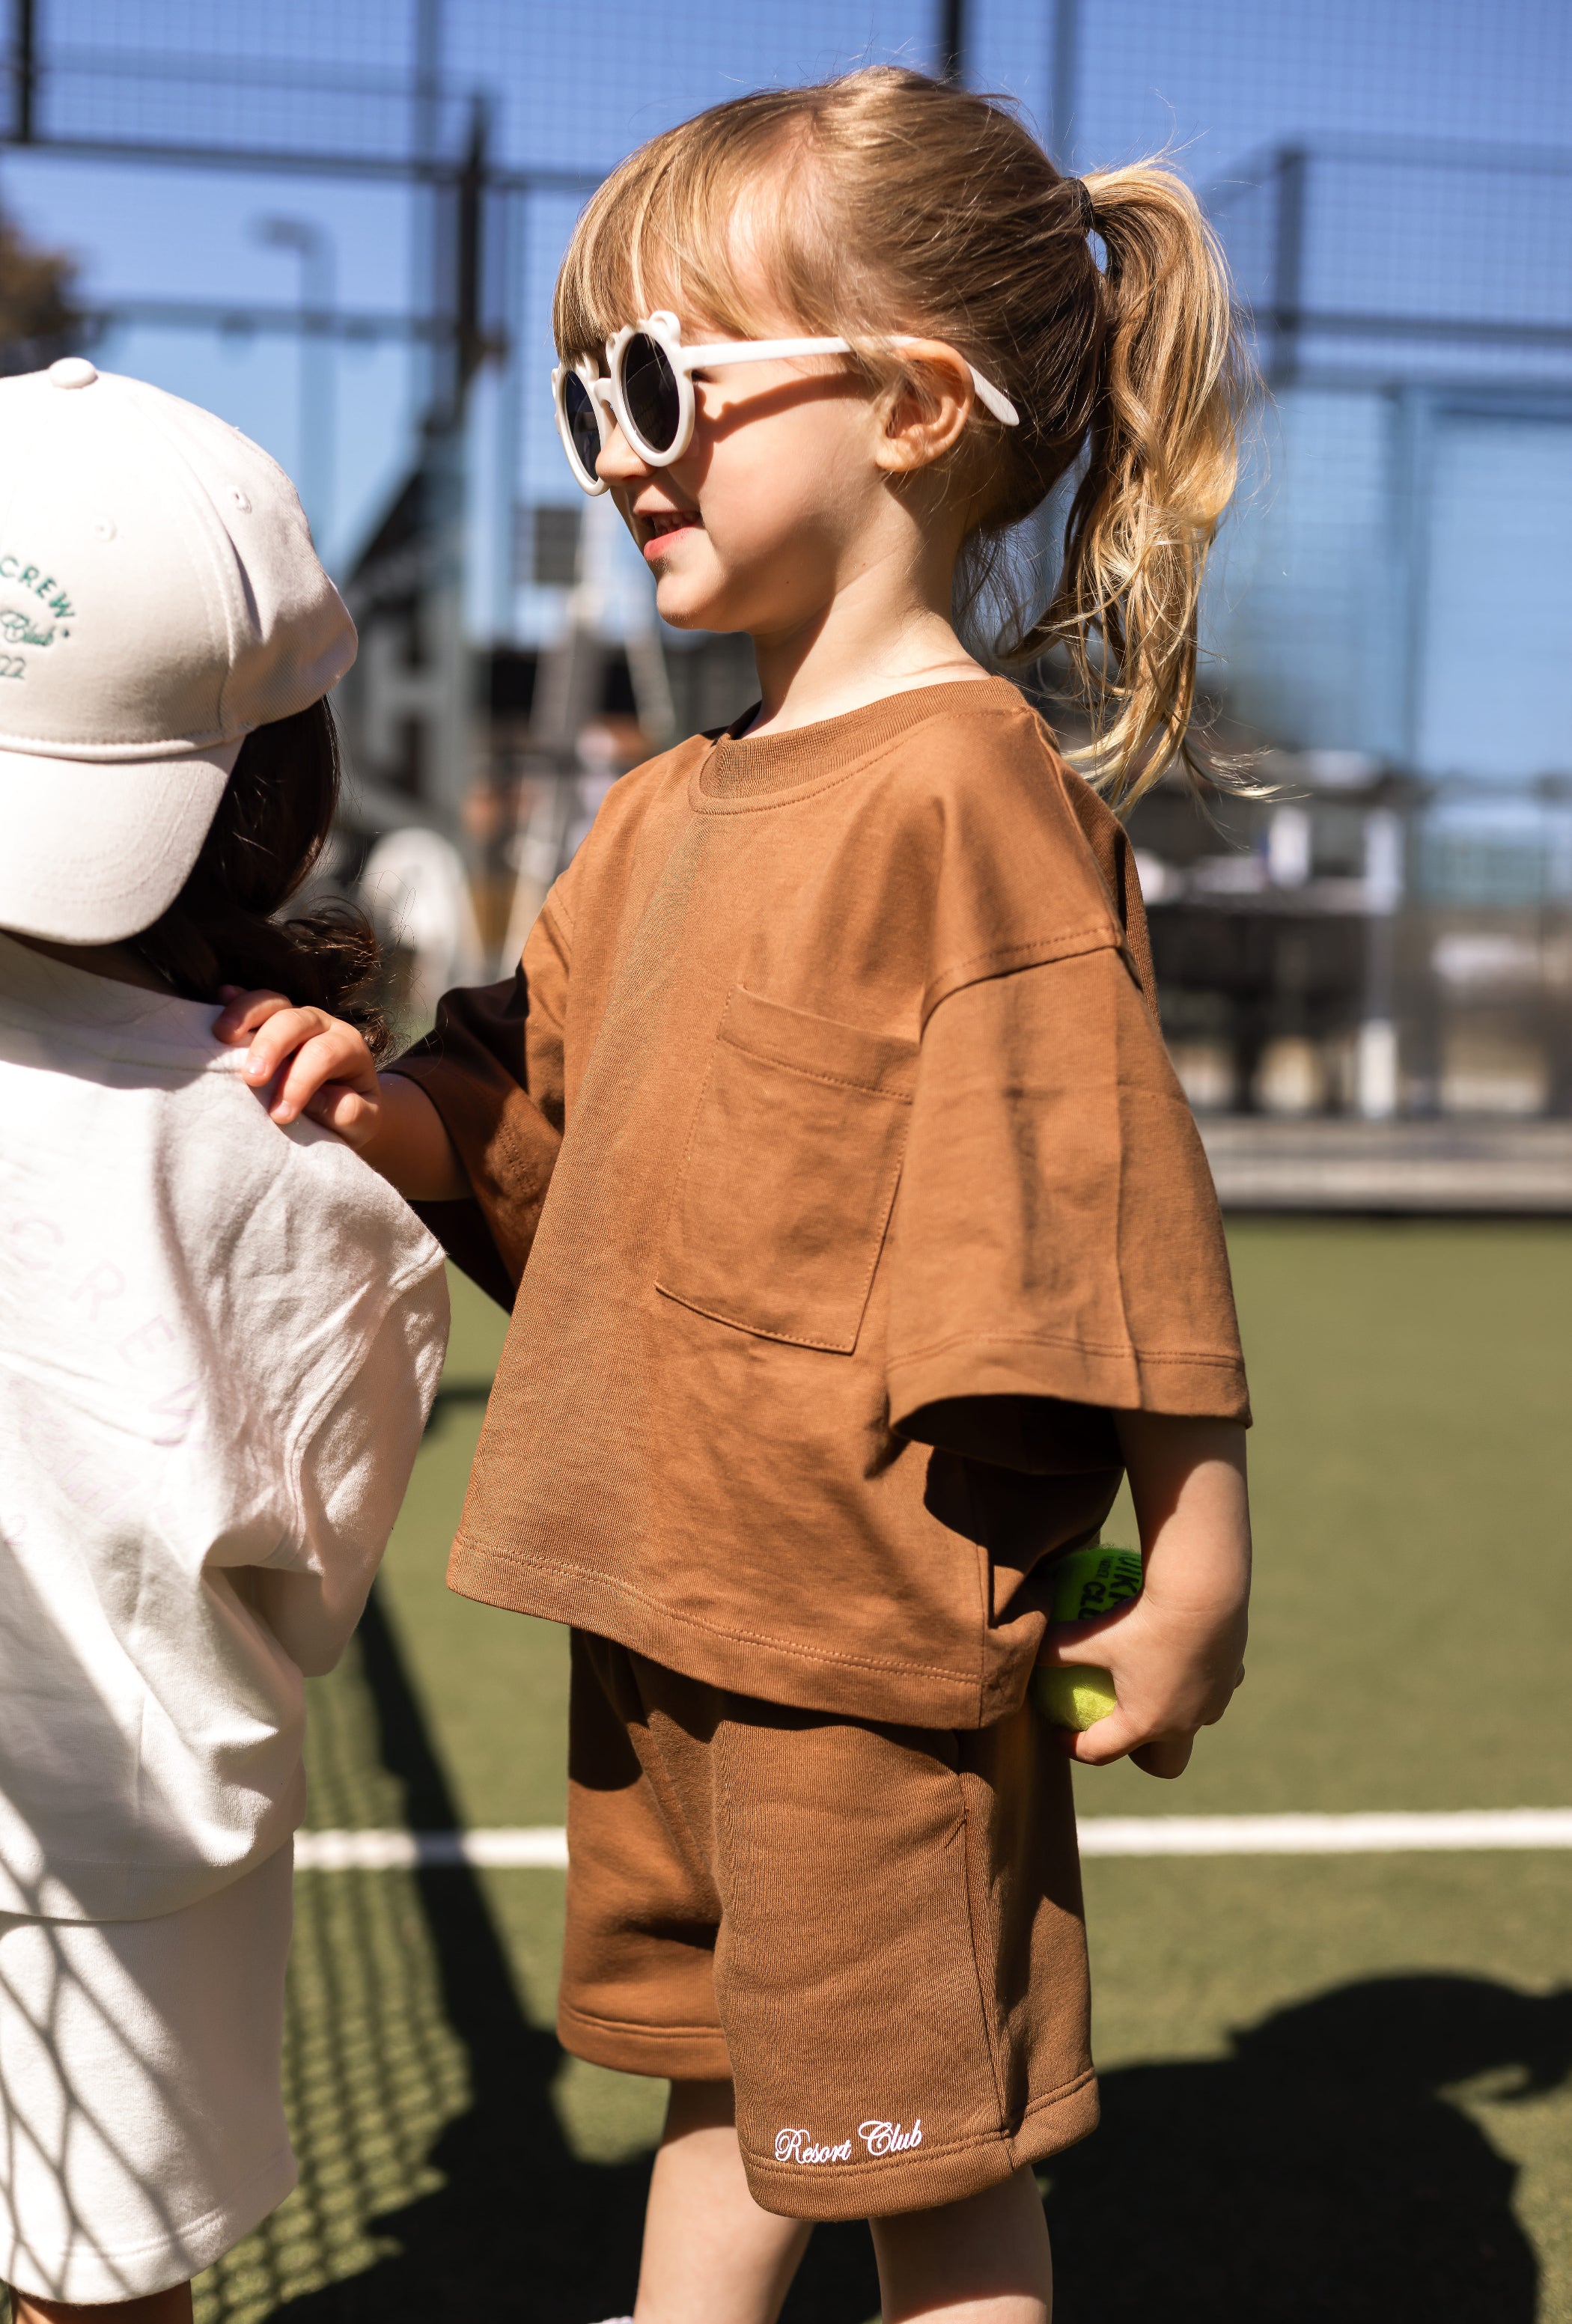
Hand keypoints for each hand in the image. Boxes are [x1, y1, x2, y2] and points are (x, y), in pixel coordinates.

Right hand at [212, 988, 466, 1198]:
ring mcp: (294, 1017)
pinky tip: (219, 998)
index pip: (324, 1055)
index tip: (280, 1115)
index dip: (300, 1083)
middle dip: (271, 1047)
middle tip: (251, 1079)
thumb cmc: (350, 1114)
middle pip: (296, 1021)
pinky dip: (235, 1000)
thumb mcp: (363, 1123)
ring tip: (222, 1036)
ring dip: (245, 1015)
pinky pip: (252, 1001)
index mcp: (349, 1047)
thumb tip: (319, 1099)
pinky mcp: (269, 1019)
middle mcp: (322, 1025)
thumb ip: (350, 1113)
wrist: (347, 1104)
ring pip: (272, 1003)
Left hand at [1037, 1414, 1250, 1779]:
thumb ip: (1054, 1648)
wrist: (1205, 1591)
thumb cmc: (1140, 1616)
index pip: (1102, 1752)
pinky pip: (1216, 1688)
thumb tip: (1020, 1648)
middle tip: (1119, 1730)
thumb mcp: (1089, 1635)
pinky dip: (1200, 1680)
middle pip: (1164, 1764)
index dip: (1074, 1748)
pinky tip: (1188, 1653)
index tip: (1059, 1735)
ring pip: (1193, 1724)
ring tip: (1155, 1688)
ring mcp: (1213, 1704)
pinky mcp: (1234, 1677)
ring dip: (1175, 1715)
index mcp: (1144, 1723)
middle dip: (1142, 1756)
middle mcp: (1183, 1723)